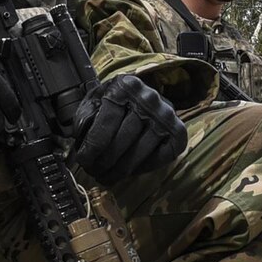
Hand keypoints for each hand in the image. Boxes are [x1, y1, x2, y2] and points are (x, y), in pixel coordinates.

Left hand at [70, 74, 185, 184]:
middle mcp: (149, 98)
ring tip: (107, 176)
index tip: (83, 160)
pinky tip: (129, 170)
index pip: (107, 122)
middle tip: (94, 172)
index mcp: (125, 86)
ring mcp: (167, 115)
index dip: (92, 147)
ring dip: (119, 170)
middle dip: (103, 162)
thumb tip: (84, 144)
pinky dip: (142, 168)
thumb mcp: (95, 101)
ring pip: (139, 153)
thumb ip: (85, 118)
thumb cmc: (114, 101)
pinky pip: (160, 158)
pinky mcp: (178, 133)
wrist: (141, 97)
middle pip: (122, 140)